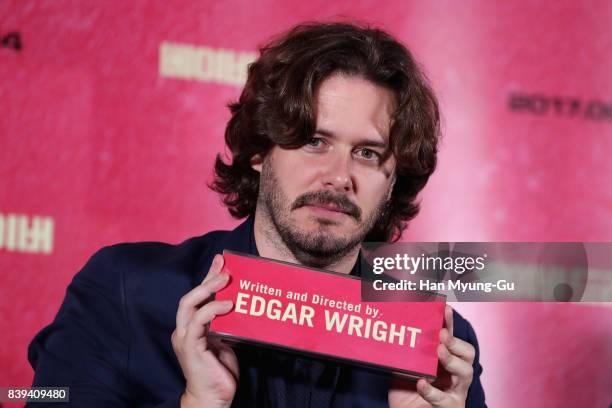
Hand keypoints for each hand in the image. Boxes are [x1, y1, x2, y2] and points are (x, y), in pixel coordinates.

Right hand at [172, 254, 238, 407]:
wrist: (213, 398)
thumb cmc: (219, 372)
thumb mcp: (225, 341)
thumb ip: (225, 324)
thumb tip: (238, 304)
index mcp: (190, 328)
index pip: (197, 298)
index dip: (208, 278)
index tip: (221, 261)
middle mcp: (183, 331)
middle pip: (190, 297)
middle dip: (207, 279)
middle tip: (225, 267)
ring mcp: (184, 339)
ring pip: (190, 305)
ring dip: (208, 290)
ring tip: (226, 280)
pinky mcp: (190, 347)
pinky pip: (198, 322)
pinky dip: (211, 310)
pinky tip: (227, 304)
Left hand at [388, 305, 474, 406]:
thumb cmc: (406, 391)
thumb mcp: (403, 367)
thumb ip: (403, 352)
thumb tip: (390, 330)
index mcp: (446, 361)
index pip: (452, 339)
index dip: (450, 324)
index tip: (445, 309)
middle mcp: (455, 374)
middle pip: (468, 353)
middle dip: (456, 341)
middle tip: (441, 334)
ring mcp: (456, 391)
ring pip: (466, 373)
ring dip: (452, 360)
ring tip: (439, 351)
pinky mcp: (451, 407)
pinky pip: (445, 400)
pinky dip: (432, 391)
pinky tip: (422, 382)